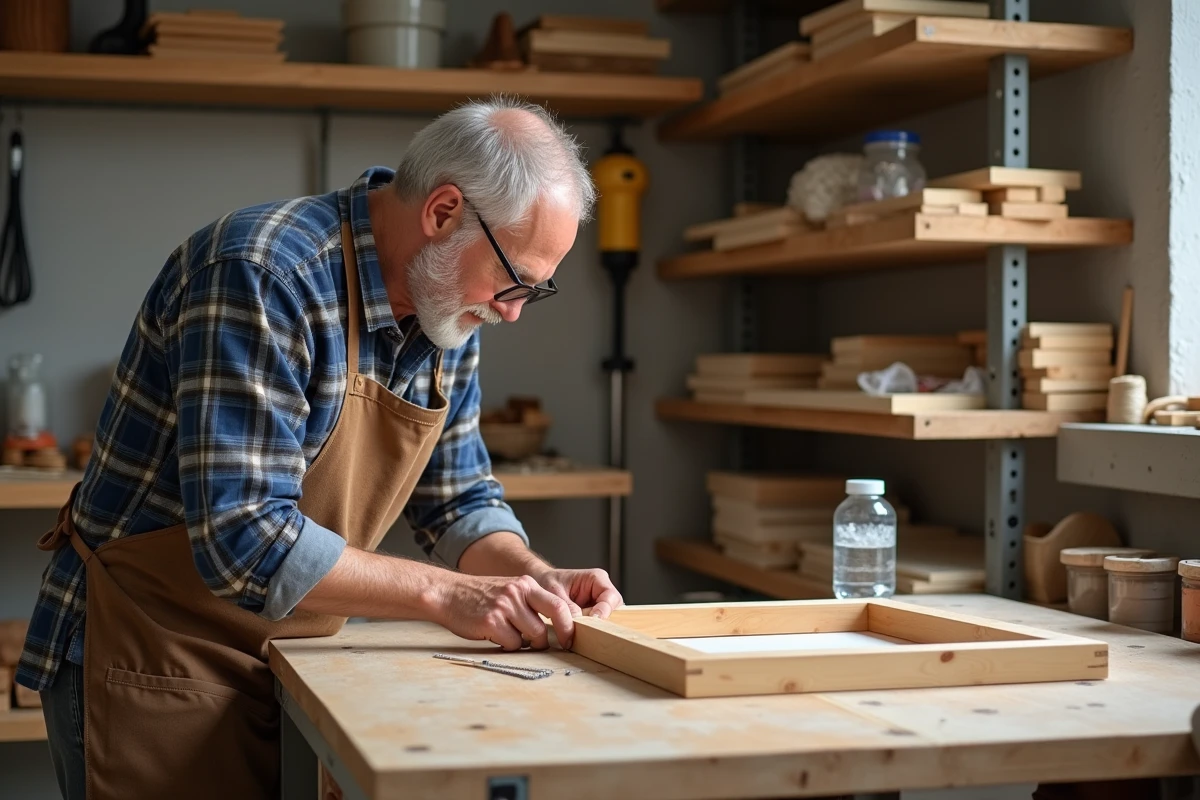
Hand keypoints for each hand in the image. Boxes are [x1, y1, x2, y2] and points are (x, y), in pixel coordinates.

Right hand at [428, 573, 574, 650]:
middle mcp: (517, 593)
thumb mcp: (509, 589)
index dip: (568, 625)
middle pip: (548, 623)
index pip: (559, 605)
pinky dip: (507, 645)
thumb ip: (530, 602)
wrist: (447, 593)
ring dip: (525, 643)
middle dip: (551, 640)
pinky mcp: (491, 622)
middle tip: (548, 646)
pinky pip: (512, 644)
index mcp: (526, 584)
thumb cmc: (479, 596)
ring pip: (531, 637)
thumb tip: (555, 627)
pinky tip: (495, 636)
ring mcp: (504, 607)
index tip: (569, 639)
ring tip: (510, 635)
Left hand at [532, 567, 623, 629]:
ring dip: (592, 627)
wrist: (538, 584)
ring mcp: (597, 604)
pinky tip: (576, 633)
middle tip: (584, 630)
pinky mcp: (590, 615)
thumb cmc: (546, 581)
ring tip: (578, 632)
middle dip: (599, 621)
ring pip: (604, 620)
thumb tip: (578, 622)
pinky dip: (586, 631)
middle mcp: (600, 591)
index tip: (593, 621)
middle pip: (611, 610)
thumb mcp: (554, 592)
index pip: (610, 596)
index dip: (604, 610)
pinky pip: (594, 626)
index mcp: (596, 578)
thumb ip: (567, 607)